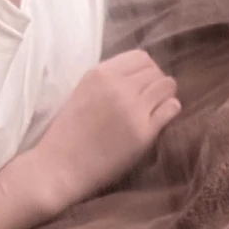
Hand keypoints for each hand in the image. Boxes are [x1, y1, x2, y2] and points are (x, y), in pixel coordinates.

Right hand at [29, 50, 181, 213]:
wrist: (57, 170)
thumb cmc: (65, 137)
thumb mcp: (80, 95)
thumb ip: (106, 82)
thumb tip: (136, 77)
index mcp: (100, 74)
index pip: (140, 57)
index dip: (144, 70)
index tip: (139, 85)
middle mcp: (118, 86)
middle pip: (155, 71)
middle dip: (154, 84)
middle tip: (146, 103)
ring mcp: (132, 108)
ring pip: (167, 86)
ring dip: (163, 97)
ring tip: (153, 111)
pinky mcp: (143, 132)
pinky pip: (171, 108)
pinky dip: (169, 111)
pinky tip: (158, 121)